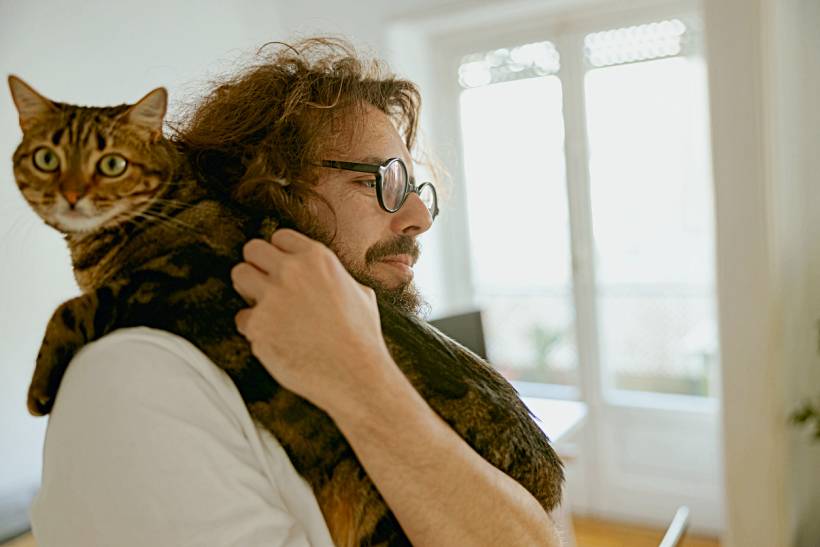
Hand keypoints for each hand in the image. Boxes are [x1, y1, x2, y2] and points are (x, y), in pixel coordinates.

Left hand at [231, 229, 393, 412]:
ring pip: (239, 275)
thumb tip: (331, 276)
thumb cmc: (362, 338)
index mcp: (318, 259)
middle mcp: (291, 272)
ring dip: (248, 291)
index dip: (280, 254)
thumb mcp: (361, 293)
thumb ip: (337, 277)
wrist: (355, 376)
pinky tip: (276, 339)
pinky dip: (254, 329)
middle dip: (258, 266)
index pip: (281, 237)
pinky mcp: (257, 325)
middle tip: (266, 285)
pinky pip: (242, 318)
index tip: (282, 268)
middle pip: (252, 249)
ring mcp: (271, 298)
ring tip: (265, 308)